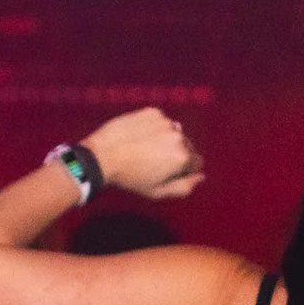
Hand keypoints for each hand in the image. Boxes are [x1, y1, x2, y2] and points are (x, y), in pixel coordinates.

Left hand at [82, 107, 203, 200]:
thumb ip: (184, 187)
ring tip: (144, 148)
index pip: (197, 162)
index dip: (184, 169)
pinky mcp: (152, 112)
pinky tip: (139, 136)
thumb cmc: (130, 179)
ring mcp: (165, 122)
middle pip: (187, 145)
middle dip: (176, 153)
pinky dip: (154, 127)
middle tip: (154, 160)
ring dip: (165, 138)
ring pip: (174, 131)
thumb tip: (201, 177)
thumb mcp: (158, 192)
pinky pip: (160, 120)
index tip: (169, 171)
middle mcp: (178, 136)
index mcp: (183, 158)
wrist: (102, 156)